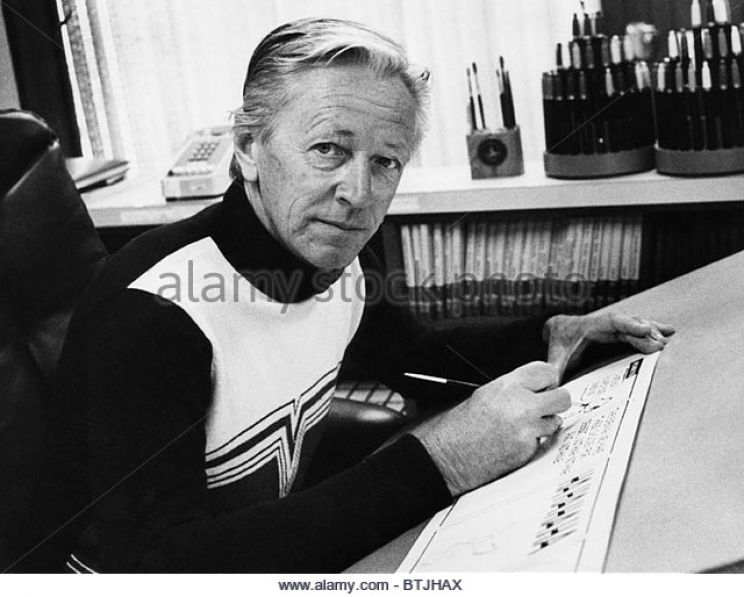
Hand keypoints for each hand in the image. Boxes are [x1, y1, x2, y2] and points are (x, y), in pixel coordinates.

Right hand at [411, 362, 570, 496]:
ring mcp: (527, 429)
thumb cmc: (461, 426)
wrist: (449, 456)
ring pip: (556, 420)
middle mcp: (520, 404)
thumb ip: (514, 388)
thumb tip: (539, 387)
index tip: (546, 385)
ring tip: (522, 426)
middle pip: (562, 396)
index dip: (548, 379)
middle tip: (544, 405)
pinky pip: (543, 440)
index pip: (547, 371)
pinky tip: (515, 441)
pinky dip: (534, 441)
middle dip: (555, 401)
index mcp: (507, 386)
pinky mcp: (528, 449)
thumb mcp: (485, 394)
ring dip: (545, 423)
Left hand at [544, 312, 675, 380]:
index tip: (645, 329)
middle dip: (645, 333)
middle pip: (629, 325)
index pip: (613, 323)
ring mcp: (614, 326)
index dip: (629, 325)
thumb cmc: (558, 343)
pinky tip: (669, 332)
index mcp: (590, 326)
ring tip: (668, 338)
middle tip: (661, 344)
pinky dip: (653, 330)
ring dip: (652, 331)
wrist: (558, 329)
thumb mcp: (555, 358)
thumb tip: (552, 388)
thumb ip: (555, 371)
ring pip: (636, 325)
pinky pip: (638, 329)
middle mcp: (605, 323)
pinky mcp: (620, 331)